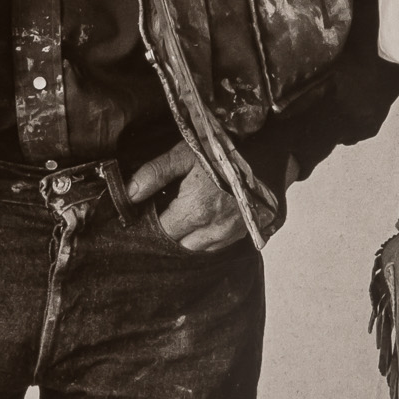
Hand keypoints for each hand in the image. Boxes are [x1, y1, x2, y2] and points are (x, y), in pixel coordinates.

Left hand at [126, 141, 248, 251]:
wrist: (270, 149)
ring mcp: (232, 233)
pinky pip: (219, 245)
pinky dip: (208, 238)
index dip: (152, 224)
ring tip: (185, 218)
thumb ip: (155, 173)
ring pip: (199, 250)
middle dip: (170, 235)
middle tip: (166, 215)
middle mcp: (213, 229)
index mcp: (194, 211)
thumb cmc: (225, 149)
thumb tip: (128, 193)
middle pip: (179, 246)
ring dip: (188, 239)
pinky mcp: (246, 232)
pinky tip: (205, 221)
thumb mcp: (186, 153)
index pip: (162, 232)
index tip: (149, 213)